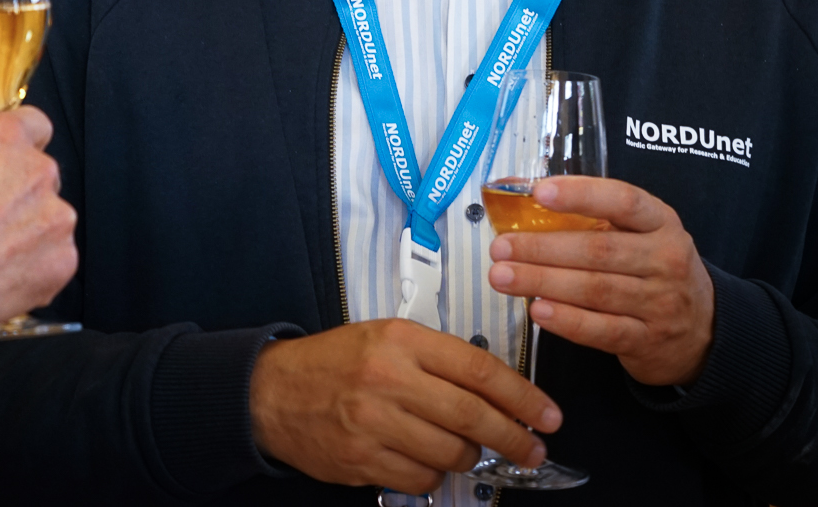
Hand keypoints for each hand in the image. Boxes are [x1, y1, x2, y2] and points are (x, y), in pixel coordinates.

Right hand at [0, 107, 77, 328]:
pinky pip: (55, 259)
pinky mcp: (64, 257)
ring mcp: (56, 215)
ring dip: (30, 233)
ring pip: (51, 220)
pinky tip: (1, 276)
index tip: (14, 161)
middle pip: (43, 177)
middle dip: (22, 196)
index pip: (35, 125)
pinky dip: (35, 268)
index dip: (22, 146)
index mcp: (4, 138)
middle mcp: (38, 170)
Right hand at [248, 320, 562, 493]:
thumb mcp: (386, 338)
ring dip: (471, 459)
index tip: (547, 415)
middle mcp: (388, 379)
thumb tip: (498, 393)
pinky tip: (425, 460)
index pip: (479, 369)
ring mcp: (373, 423)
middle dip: (515, 439)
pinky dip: (433, 474)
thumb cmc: (334, 363)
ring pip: (452, 454)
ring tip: (467, 451)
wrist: (271, 392)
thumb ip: (438, 359)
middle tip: (533, 450)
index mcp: (400, 340)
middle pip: (473, 417)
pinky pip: (421, 478)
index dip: (523, 397)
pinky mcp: (361, 459)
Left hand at [486, 176, 714, 386]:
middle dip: (543, 247)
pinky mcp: (648, 340)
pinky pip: (602, 329)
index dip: (582, 194)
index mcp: (661, 223)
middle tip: (501, 247)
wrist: (705, 331)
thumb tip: (522, 201)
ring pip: (595, 290)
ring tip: (503, 277)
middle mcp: (665, 260)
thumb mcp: (642, 236)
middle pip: (599, 250)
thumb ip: (594, 220)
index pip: (624, 201)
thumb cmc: (655, 271)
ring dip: (543, 282)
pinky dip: (567, 321)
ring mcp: (660, 303)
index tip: (540, 192)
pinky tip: (538, 311)